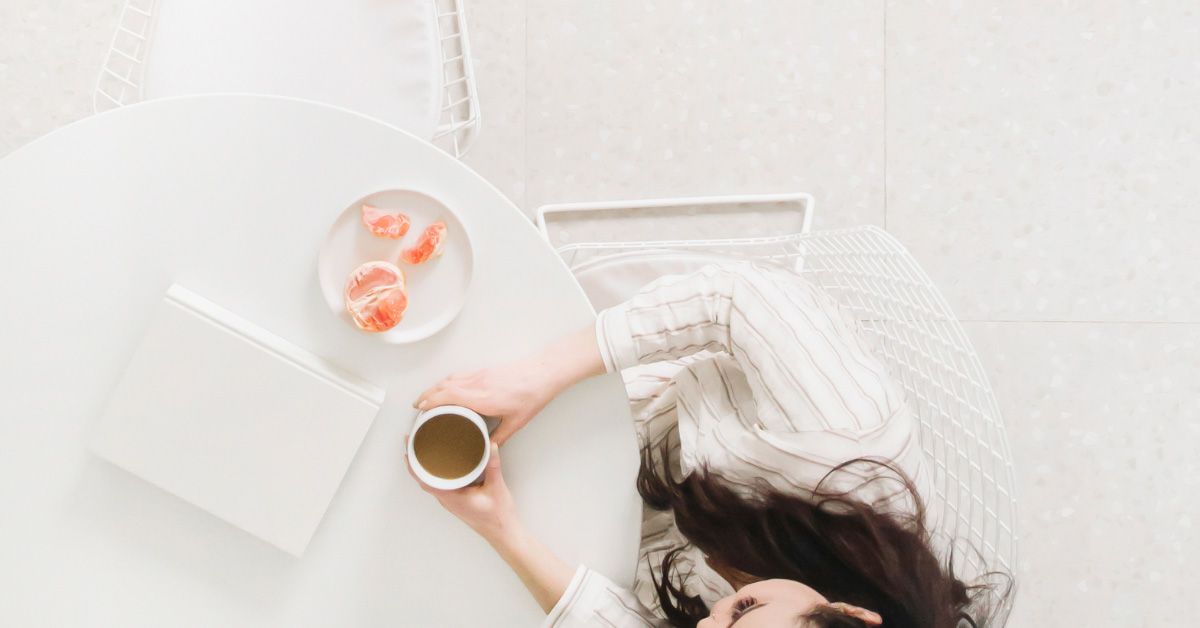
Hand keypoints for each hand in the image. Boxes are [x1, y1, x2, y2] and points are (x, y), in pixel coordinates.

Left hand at [406, 439, 516, 540]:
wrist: (504, 533)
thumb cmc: (498, 516)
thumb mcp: (496, 487)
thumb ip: (492, 465)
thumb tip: (491, 445)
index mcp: (451, 498)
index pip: (424, 480)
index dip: (413, 464)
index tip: (408, 448)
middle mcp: (447, 500)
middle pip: (423, 479)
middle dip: (416, 460)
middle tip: (413, 441)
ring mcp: (451, 502)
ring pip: (431, 482)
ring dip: (424, 467)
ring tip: (422, 449)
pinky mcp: (457, 501)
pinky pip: (440, 485)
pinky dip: (435, 473)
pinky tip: (441, 464)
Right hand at [413, 359, 558, 444]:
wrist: (544, 373)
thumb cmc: (532, 395)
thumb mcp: (516, 423)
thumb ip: (499, 438)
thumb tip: (487, 448)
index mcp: (483, 398)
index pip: (449, 396)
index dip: (431, 401)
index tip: (420, 409)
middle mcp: (478, 384)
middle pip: (444, 386)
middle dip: (427, 395)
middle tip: (417, 405)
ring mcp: (481, 374)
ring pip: (450, 378)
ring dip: (435, 387)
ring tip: (427, 397)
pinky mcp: (486, 370)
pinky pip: (460, 375)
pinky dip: (448, 382)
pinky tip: (447, 387)